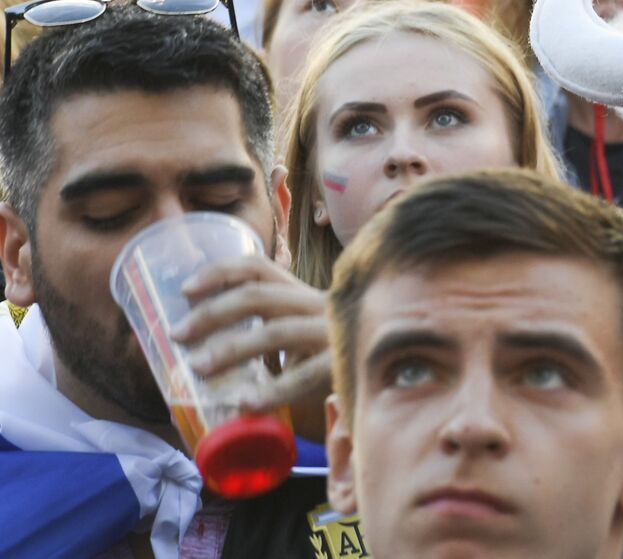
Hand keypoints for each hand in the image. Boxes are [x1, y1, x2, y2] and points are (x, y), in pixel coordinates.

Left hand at [171, 256, 330, 430]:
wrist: (392, 381)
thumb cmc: (331, 366)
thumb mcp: (298, 343)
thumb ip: (264, 341)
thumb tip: (199, 355)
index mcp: (303, 296)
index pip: (259, 268)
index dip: (219, 272)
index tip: (184, 290)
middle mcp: (320, 305)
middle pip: (260, 295)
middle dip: (213, 313)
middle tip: (179, 335)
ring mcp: (335, 333)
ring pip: (278, 331)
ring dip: (232, 348)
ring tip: (199, 369)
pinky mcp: (346, 364)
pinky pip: (305, 376)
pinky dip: (272, 390)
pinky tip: (246, 404)